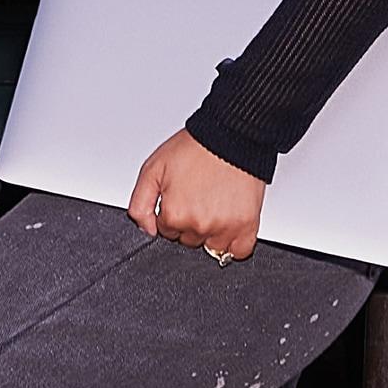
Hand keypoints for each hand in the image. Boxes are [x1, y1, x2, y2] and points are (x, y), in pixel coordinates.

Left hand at [127, 128, 264, 261]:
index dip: (172, 213)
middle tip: (199, 196)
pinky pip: (238, 252)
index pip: (166, 232)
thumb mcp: (153, 169)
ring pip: (211, 247)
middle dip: (190, 222)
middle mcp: (199, 225)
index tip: (181, 196)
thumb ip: (140, 205)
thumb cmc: (194, 149)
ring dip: (211, 232)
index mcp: (175, 215)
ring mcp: (225, 228)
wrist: (230, 135)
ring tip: (216, 203)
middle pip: (188, 241)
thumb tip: (146, 230)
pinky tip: (230, 223)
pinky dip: (234, 243)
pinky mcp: (247, 226)